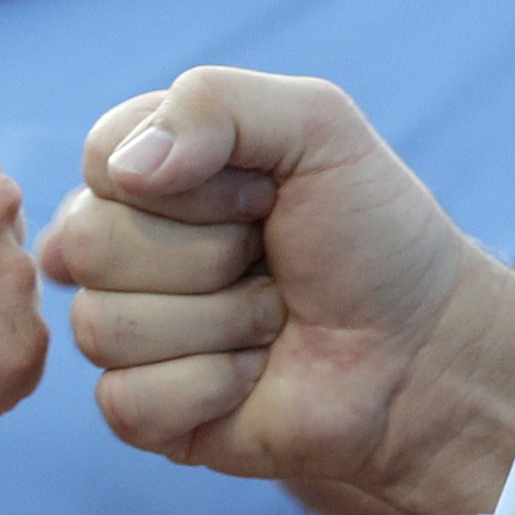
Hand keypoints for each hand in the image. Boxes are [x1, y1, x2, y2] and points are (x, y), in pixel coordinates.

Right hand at [35, 67, 514, 514]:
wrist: (425, 349)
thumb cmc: (373, 236)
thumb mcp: (318, 127)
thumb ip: (215, 102)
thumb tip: (122, 171)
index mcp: (153, 172)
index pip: (102, 162)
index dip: (191, 184)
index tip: (264, 194)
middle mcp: (126, 248)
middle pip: (89, 246)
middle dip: (208, 257)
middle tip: (271, 262)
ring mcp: (129, 332)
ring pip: (102, 328)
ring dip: (219, 325)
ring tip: (271, 320)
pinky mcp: (143, 412)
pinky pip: (125, 402)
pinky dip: (210, 388)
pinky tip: (252, 378)